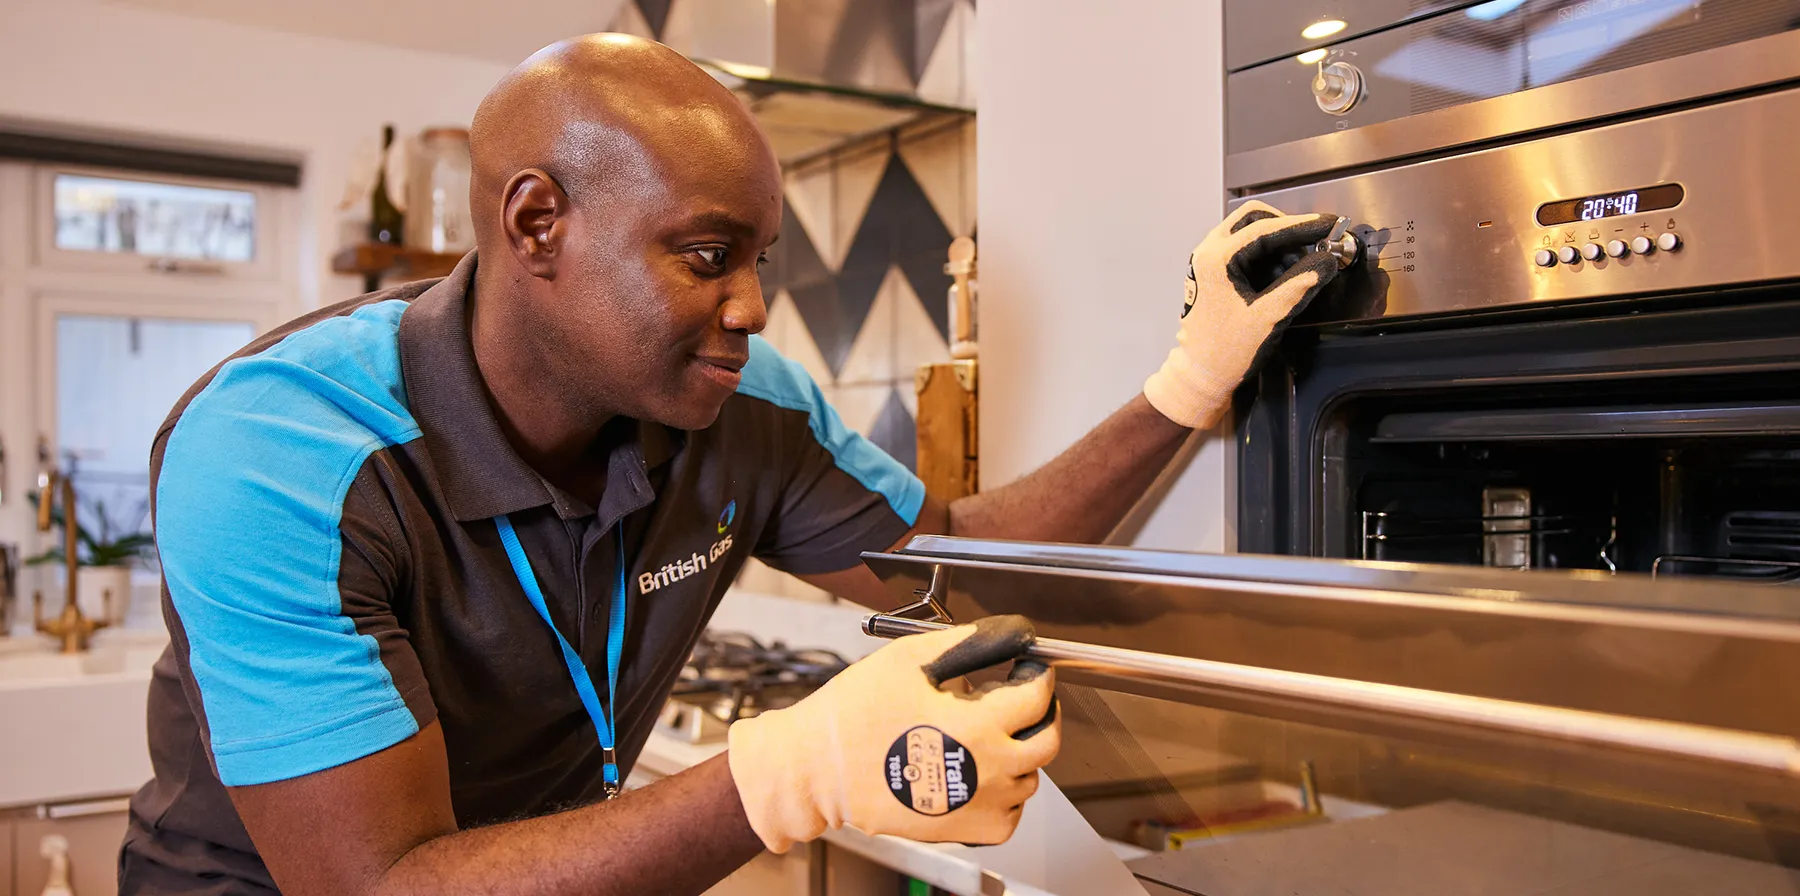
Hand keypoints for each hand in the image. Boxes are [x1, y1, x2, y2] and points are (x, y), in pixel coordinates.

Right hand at [727, 616, 1059, 852]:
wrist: (818, 769)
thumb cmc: (854, 714)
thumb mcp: (908, 660)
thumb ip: (967, 643)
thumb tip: (1008, 632)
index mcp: (977, 725)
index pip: (1038, 695)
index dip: (1036, 673)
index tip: (1026, 667)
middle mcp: (988, 771)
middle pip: (1048, 740)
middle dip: (1042, 711)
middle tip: (1019, 697)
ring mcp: (981, 805)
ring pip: (1030, 776)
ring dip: (1019, 751)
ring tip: (985, 734)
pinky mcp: (969, 829)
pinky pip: (1010, 810)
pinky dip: (1005, 790)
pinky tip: (976, 769)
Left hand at [1144, 201, 1342, 428]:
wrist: (1199, 375)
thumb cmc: (1228, 350)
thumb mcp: (1269, 317)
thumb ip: (1299, 286)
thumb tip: (1327, 261)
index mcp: (1216, 260)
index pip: (1265, 230)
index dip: (1301, 225)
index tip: (1328, 223)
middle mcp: (1207, 253)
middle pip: (1252, 218)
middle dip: (1285, 227)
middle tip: (1313, 242)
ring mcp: (1206, 261)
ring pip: (1246, 231)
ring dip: (1276, 241)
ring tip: (1301, 265)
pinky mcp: (1211, 272)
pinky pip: (1241, 248)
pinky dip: (1265, 253)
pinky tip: (1283, 274)